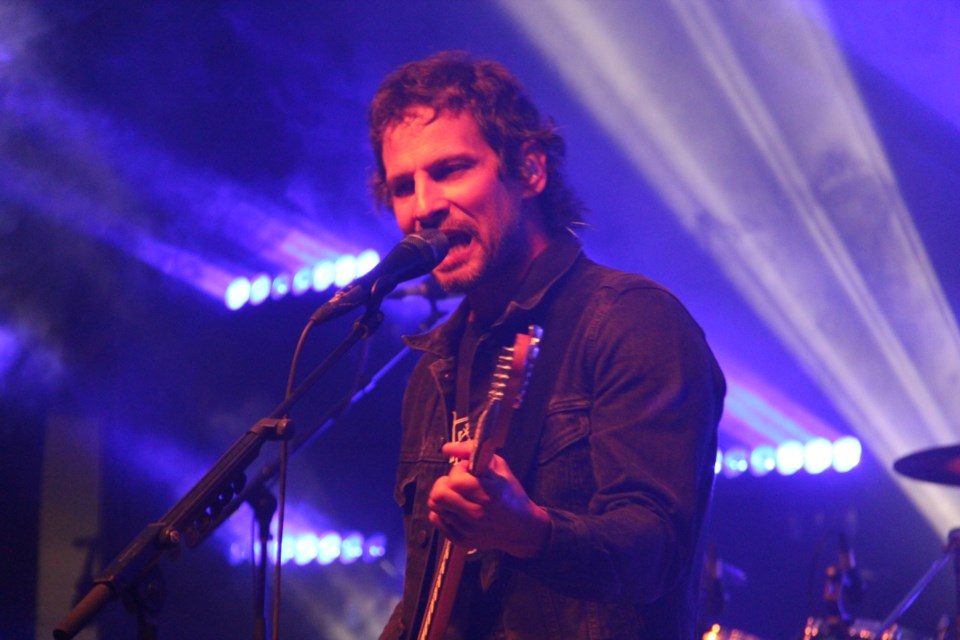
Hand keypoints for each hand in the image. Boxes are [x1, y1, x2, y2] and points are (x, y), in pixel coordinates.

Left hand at [427, 440, 550, 557]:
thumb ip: (471, 451)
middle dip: (444, 483)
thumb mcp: (499, 467)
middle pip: (439, 495)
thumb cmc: (511, 495)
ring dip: (443, 496)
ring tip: (456, 495)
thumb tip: (446, 447)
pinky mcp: (461, 540)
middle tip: (456, 483)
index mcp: (488, 494)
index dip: (458, 471)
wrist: (522, 529)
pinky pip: (436, 520)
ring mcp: (468, 530)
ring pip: (435, 506)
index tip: (467, 471)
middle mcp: (477, 514)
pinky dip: (442, 511)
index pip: (455, 479)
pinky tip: (455, 508)